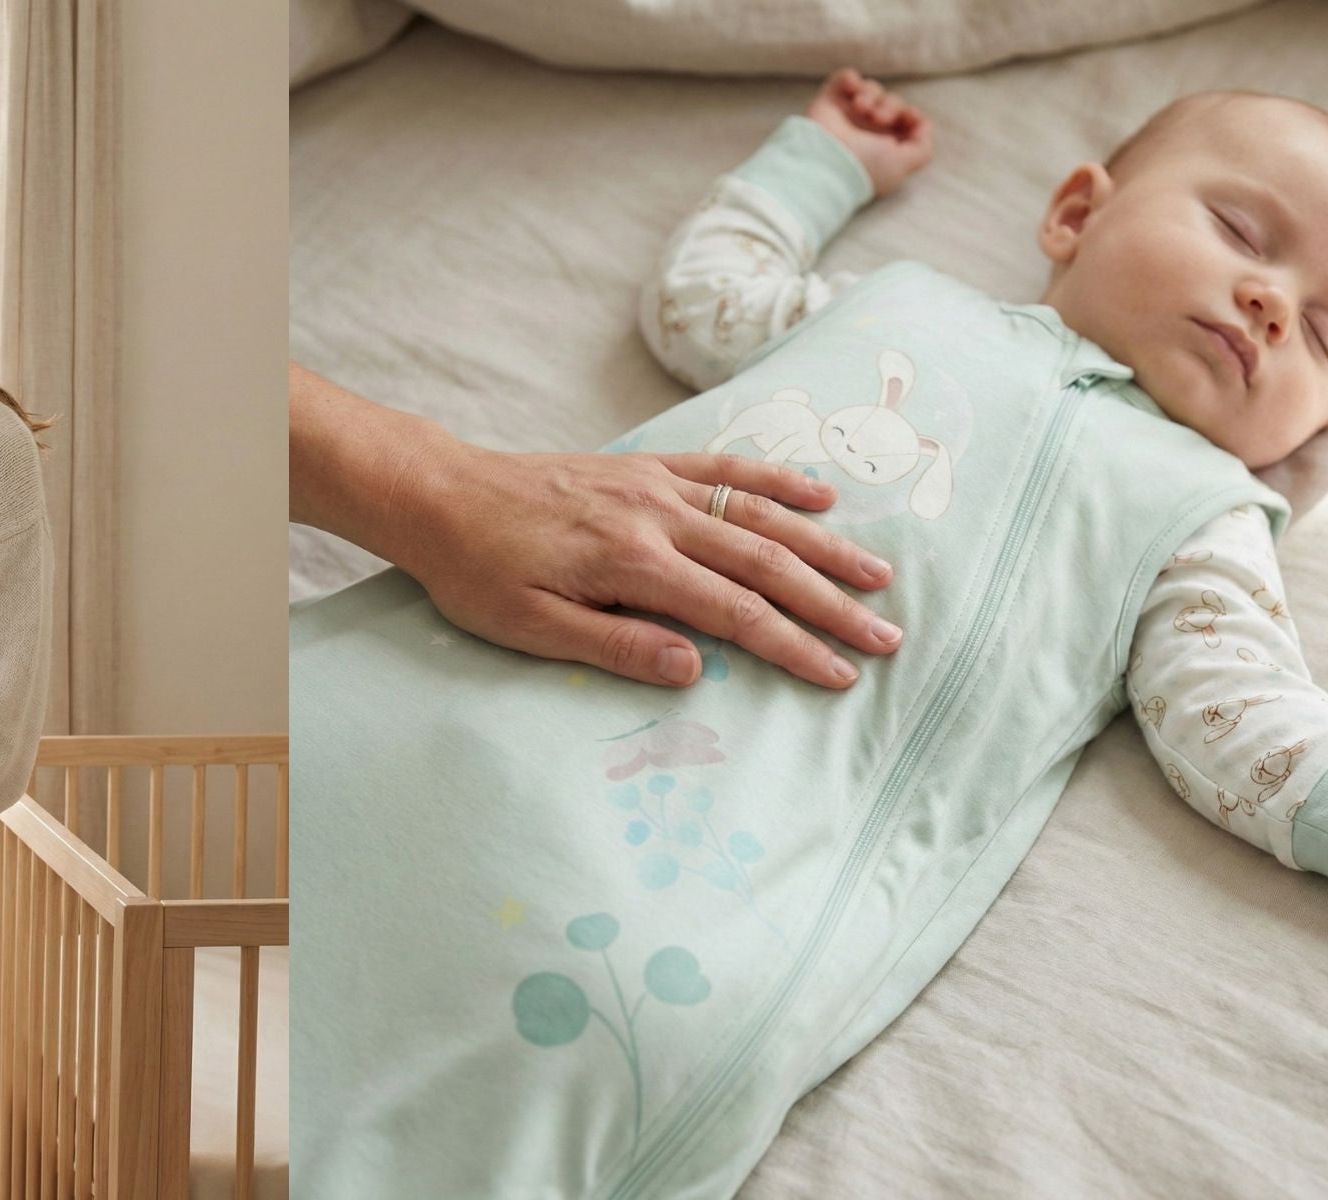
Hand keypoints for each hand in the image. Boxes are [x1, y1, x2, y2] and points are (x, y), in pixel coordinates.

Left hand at [394, 442, 900, 689]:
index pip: (735, 614)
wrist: (440, 495)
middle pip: (765, 562)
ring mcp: (654, 485)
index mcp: (633, 564)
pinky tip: (818, 498)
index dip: (795, 647)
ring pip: (757, 513)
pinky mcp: (643, 467)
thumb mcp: (531, 628)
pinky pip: (723, 468)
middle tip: (888, 636)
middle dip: (831, 603)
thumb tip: (695, 670)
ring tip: (877, 573)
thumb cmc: (477, 572)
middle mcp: (656, 517)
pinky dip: (775, 480)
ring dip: (823, 544)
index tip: (843, 674)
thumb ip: (616, 646)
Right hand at [807, 67, 933, 196]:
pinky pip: (845, 78)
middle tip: (877, 118)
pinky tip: (851, 89)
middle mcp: (866, 129)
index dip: (910, 114)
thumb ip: (922, 146)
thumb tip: (918, 121)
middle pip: (891, 101)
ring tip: (860, 109)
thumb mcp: (905, 164)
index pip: (905, 120)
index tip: (904, 118)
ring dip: (870, 95)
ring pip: (871, 88)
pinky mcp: (829, 102)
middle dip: (889, 105)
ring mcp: (847, 115)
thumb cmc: (866, 166)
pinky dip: (850, 79)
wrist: (826, 161)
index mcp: (884, 144)